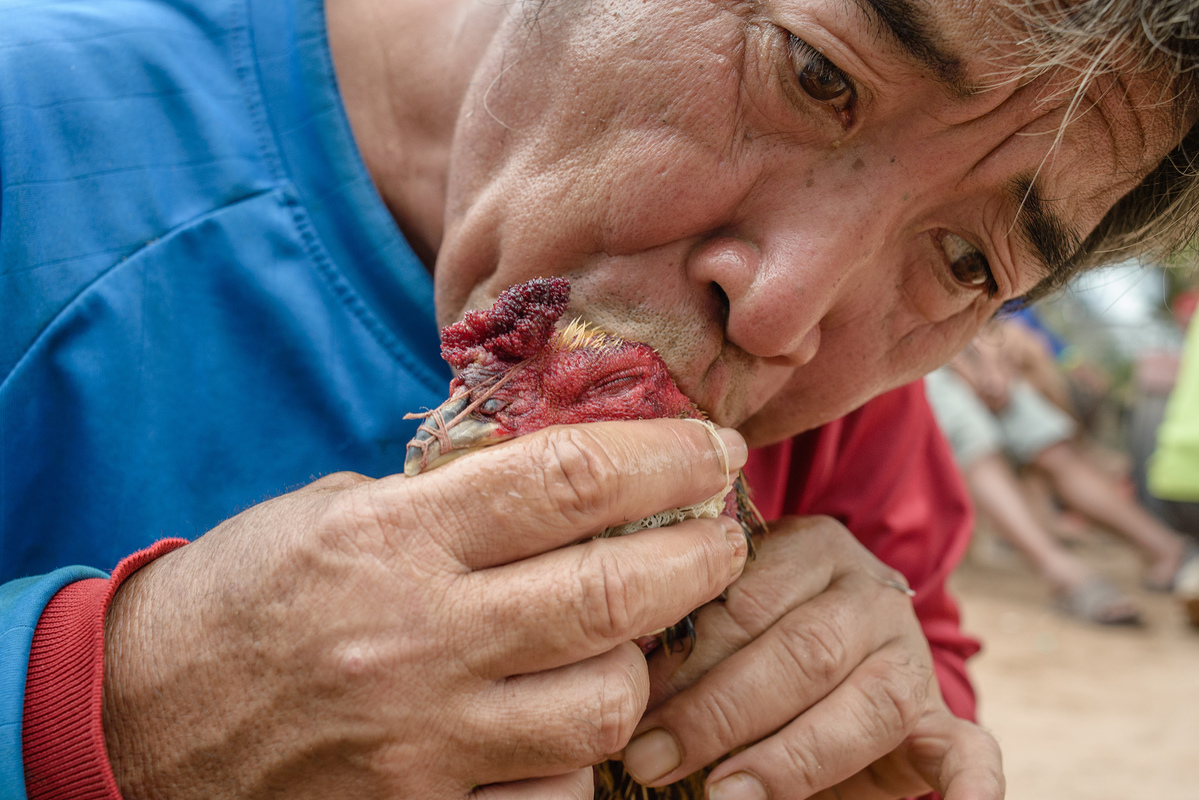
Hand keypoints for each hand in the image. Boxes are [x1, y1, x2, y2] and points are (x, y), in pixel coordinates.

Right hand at [102, 419, 749, 798]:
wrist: (135, 720)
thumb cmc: (241, 597)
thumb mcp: (332, 515)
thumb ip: (444, 502)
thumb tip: (560, 481)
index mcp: (394, 538)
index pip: (568, 479)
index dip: (664, 457)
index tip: (714, 448)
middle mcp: (417, 637)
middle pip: (612, 593)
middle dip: (701, 555)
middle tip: (727, 535)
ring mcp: (421, 739)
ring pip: (604, 706)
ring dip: (641, 663)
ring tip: (635, 637)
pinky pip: (553, 795)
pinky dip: (577, 759)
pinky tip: (562, 727)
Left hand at [620, 516, 1003, 799]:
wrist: (835, 657)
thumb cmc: (752, 642)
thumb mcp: (724, 619)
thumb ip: (692, 633)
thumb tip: (624, 678)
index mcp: (811, 548)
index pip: (747, 598)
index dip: (685, 658)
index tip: (629, 705)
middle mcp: (870, 593)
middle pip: (801, 651)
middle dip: (717, 713)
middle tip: (651, 760)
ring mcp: (912, 657)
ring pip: (866, 705)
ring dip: (789, 759)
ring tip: (724, 794)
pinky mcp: (945, 722)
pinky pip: (971, 752)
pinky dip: (970, 788)